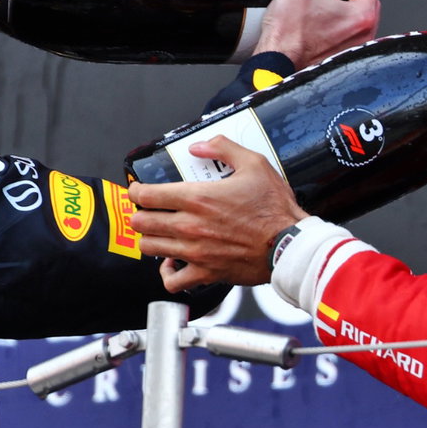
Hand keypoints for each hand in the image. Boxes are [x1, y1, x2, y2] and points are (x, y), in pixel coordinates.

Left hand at [127, 137, 307, 291]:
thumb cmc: (275, 209)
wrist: (290, 245)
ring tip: (157, 233)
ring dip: (149, 239)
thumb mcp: (255, 164)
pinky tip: (172, 263)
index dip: (136, 191)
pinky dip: (167, 273)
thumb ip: (224, 148)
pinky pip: (172, 281)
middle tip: (147, 210)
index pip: (147, 195)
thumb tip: (199, 146)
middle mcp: (190, 226)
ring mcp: (195, 252)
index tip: (138, 190)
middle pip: (141, 222)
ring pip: (149, 248)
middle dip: (140, 214)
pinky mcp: (205, 273)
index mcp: (198, 198)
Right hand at [253, 0, 379, 68]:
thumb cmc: (290, 35)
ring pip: (358, 26)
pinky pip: (346, 42)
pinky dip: (338, 33)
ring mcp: (352, 52)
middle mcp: (363, 36)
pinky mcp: (339, 63)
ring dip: (347, 15)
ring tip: (328, 8)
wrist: (276, 64)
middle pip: (367, 6)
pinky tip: (321, 30)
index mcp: (361, 16)